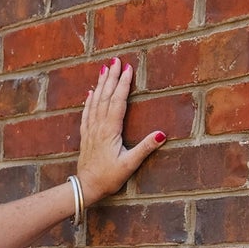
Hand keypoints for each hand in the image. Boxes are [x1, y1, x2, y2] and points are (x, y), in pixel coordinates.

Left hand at [76, 56, 164, 205]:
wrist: (86, 187)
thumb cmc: (109, 178)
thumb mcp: (130, 164)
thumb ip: (145, 148)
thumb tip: (163, 134)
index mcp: (110, 131)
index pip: (118, 102)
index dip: (123, 84)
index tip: (127, 68)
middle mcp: (99, 127)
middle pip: (105, 97)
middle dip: (111, 77)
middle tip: (115, 60)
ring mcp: (90, 130)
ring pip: (95, 102)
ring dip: (100, 84)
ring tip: (104, 68)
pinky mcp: (86, 136)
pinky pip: (87, 114)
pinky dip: (89, 101)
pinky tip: (90, 92)